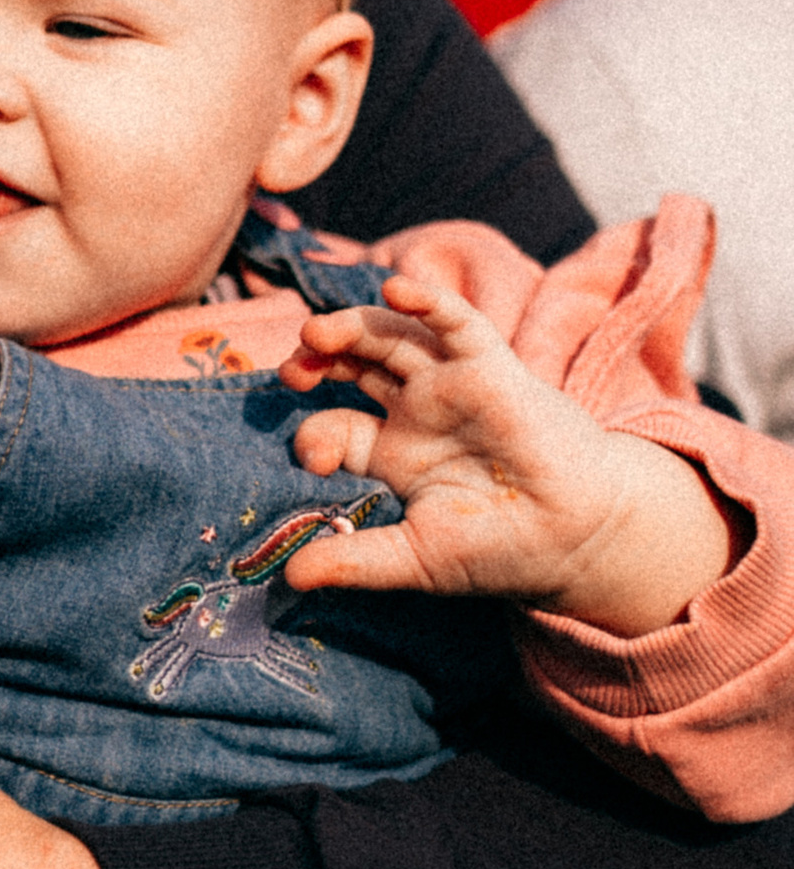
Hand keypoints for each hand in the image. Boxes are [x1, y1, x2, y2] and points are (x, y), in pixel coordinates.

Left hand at [279, 272, 734, 636]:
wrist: (577, 540)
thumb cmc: (500, 549)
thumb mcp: (416, 558)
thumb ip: (355, 562)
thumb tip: (292, 577)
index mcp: (392, 453)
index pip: (333, 427)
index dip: (313, 437)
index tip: (311, 461)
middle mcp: (416, 412)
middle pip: (353, 367)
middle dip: (317, 360)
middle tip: (290, 369)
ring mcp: (451, 386)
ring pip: (391, 338)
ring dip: (352, 327)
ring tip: (316, 333)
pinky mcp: (491, 369)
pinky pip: (457, 324)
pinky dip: (428, 302)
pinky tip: (398, 291)